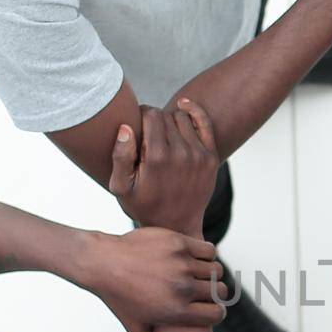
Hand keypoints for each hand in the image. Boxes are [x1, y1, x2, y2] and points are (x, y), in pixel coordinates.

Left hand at [87, 226, 222, 331]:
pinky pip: (208, 250)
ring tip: (200, 272)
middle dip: (215, 292)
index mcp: (177, 312)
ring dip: (211, 272)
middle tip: (205, 288)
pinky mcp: (179, 244)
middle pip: (219, 291)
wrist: (102, 264)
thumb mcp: (136, 328)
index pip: (217, 314)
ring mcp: (182, 264)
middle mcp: (183, 289)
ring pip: (216, 269)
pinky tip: (195, 257)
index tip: (210, 307)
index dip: (216, 312)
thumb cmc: (118, 297)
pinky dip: (206, 254)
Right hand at [108, 100, 218, 234]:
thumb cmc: (143, 206)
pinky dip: (193, 111)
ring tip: (162, 135)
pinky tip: (183, 106)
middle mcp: (181, 153)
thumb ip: (120, 156)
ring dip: (171, 120)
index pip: (150, 115)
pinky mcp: (210, 158)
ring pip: (182, 117)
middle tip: (148, 135)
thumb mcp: (121, 187)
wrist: (176, 226)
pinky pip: (203, 122)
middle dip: (154, 120)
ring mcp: (199, 155)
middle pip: (166, 115)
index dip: (141, 115)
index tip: (137, 125)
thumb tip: (126, 126)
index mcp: (157, 157)